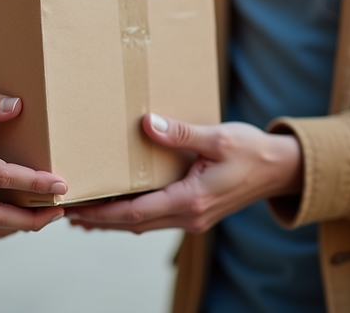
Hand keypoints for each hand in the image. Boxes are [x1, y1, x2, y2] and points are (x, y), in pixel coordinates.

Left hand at [66, 114, 301, 233]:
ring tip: (83, 212)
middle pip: (133, 224)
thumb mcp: (219, 138)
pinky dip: (132, 215)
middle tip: (66, 212)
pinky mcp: (195, 212)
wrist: (282, 170)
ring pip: (143, 224)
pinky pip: (156, 218)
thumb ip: (183, 133)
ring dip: (113, 221)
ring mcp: (193, 217)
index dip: (103, 213)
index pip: (135, 213)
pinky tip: (117, 206)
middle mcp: (189, 216)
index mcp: (191, 200)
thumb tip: (148, 124)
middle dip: (99, 220)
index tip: (77, 209)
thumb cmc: (253, 151)